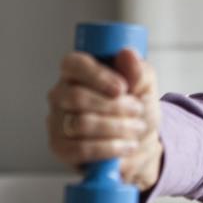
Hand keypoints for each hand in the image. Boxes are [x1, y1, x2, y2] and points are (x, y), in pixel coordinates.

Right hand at [47, 49, 162, 190]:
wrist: (139, 142)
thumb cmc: (137, 108)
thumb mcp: (145, 86)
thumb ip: (137, 70)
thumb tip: (127, 53)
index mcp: (78, 72)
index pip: (74, 64)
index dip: (97, 76)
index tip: (122, 88)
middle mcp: (61, 94)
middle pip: (77, 97)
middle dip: (114, 106)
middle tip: (137, 110)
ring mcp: (57, 122)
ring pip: (81, 123)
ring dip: (117, 127)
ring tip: (137, 128)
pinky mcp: (60, 148)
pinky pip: (80, 149)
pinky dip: (110, 148)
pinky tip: (127, 145)